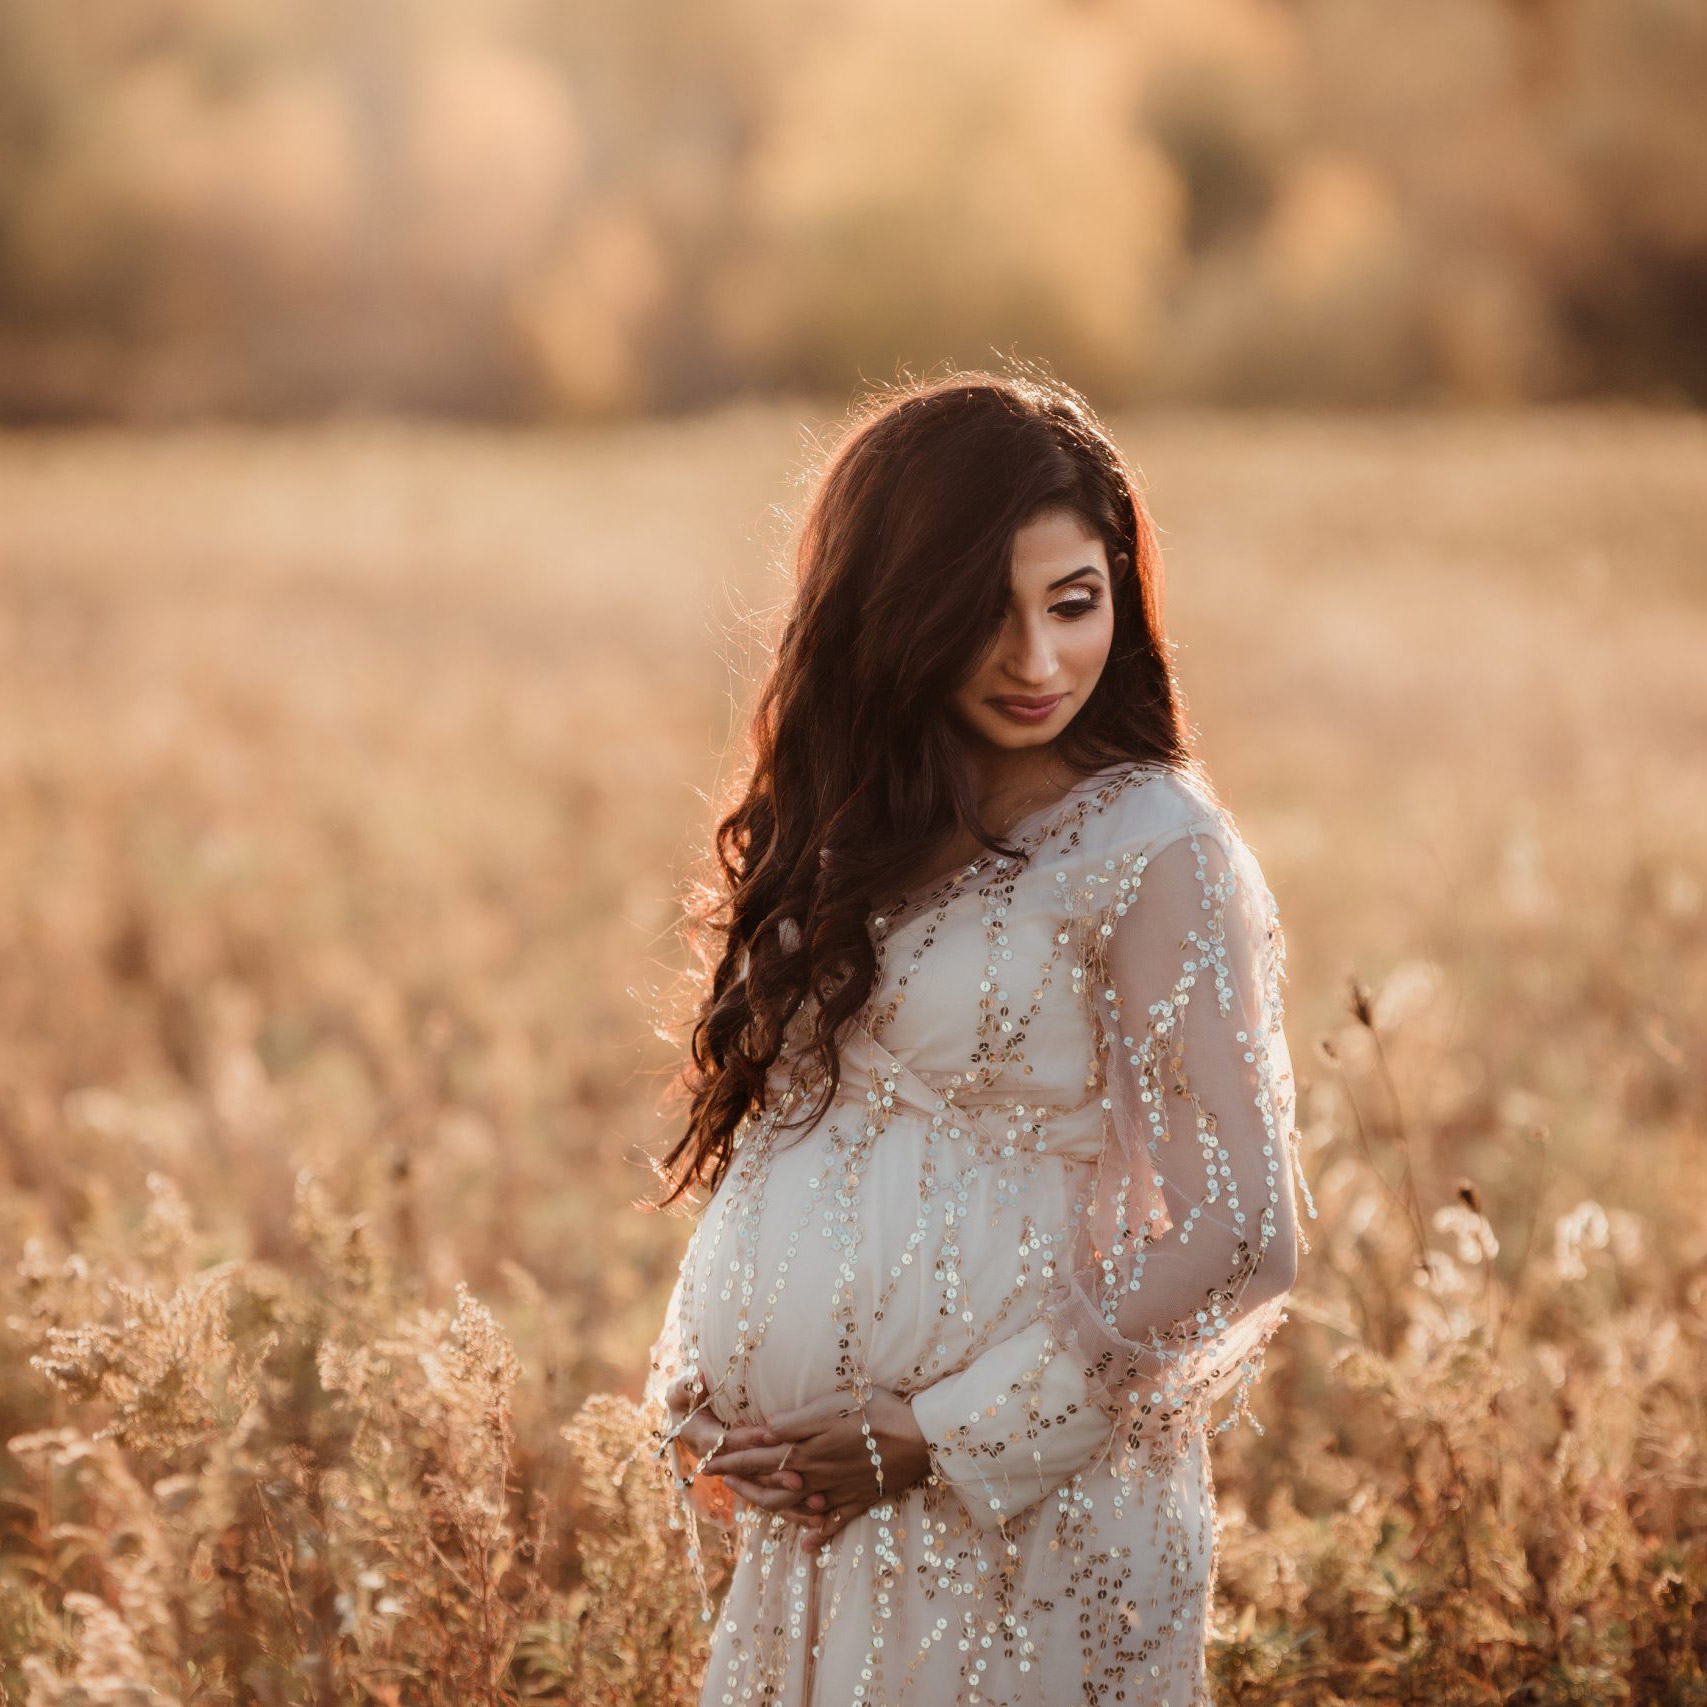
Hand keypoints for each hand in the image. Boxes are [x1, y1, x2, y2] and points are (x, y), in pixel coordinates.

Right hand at [662, 1371, 821, 1521]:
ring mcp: (739, 1476)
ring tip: (817, 1506)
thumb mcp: (683, 1392)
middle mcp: (722, 1464)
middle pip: (752, 1474)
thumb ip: (689, 1386)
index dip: (749, 1439)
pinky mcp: (754, 1482)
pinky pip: (775, 1501)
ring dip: (790, 1501)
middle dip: (775, 1477)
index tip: (771, 1434)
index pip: (730, 1442)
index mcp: (704, 1440)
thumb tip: (700, 1376)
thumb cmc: (687, 1402)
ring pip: (766, 1494)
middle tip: (799, 1481)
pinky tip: (820, 1518)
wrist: (686, 1422)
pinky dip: (796, 1511)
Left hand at [696, 1387, 932, 1549]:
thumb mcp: (833, 1406)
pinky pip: (833, 1523)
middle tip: (716, 1478)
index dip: (730, 1458)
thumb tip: (762, 1431)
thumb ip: (796, 1422)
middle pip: (770, 1483)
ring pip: (794, 1505)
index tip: (706, 1460)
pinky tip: (806, 1545)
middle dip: (740, 1480)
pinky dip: (817, 1535)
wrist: (922, 1437)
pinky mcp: (860, 1500)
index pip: (758, 1456)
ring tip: (747, 1501)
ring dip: (767, 1504)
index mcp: (807, 1450)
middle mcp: (817, 1476)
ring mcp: (838, 1492)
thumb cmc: (877, 1411)